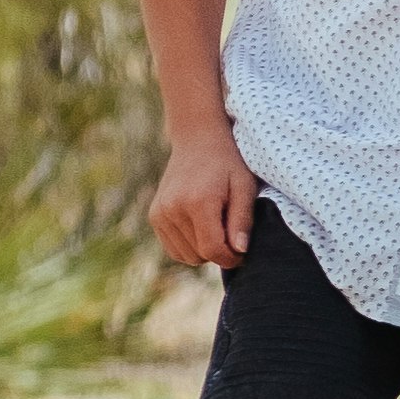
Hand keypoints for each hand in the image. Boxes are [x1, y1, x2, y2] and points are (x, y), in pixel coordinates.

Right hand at [148, 126, 256, 270]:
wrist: (198, 141)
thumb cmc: (228, 163)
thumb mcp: (245, 187)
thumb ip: (243, 220)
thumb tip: (239, 250)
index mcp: (198, 202)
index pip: (212, 249)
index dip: (231, 258)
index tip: (242, 253)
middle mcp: (173, 209)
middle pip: (199, 255)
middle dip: (219, 253)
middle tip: (232, 235)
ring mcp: (160, 213)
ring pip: (185, 255)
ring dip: (204, 251)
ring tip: (217, 228)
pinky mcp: (154, 216)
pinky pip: (173, 248)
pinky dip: (189, 247)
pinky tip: (202, 230)